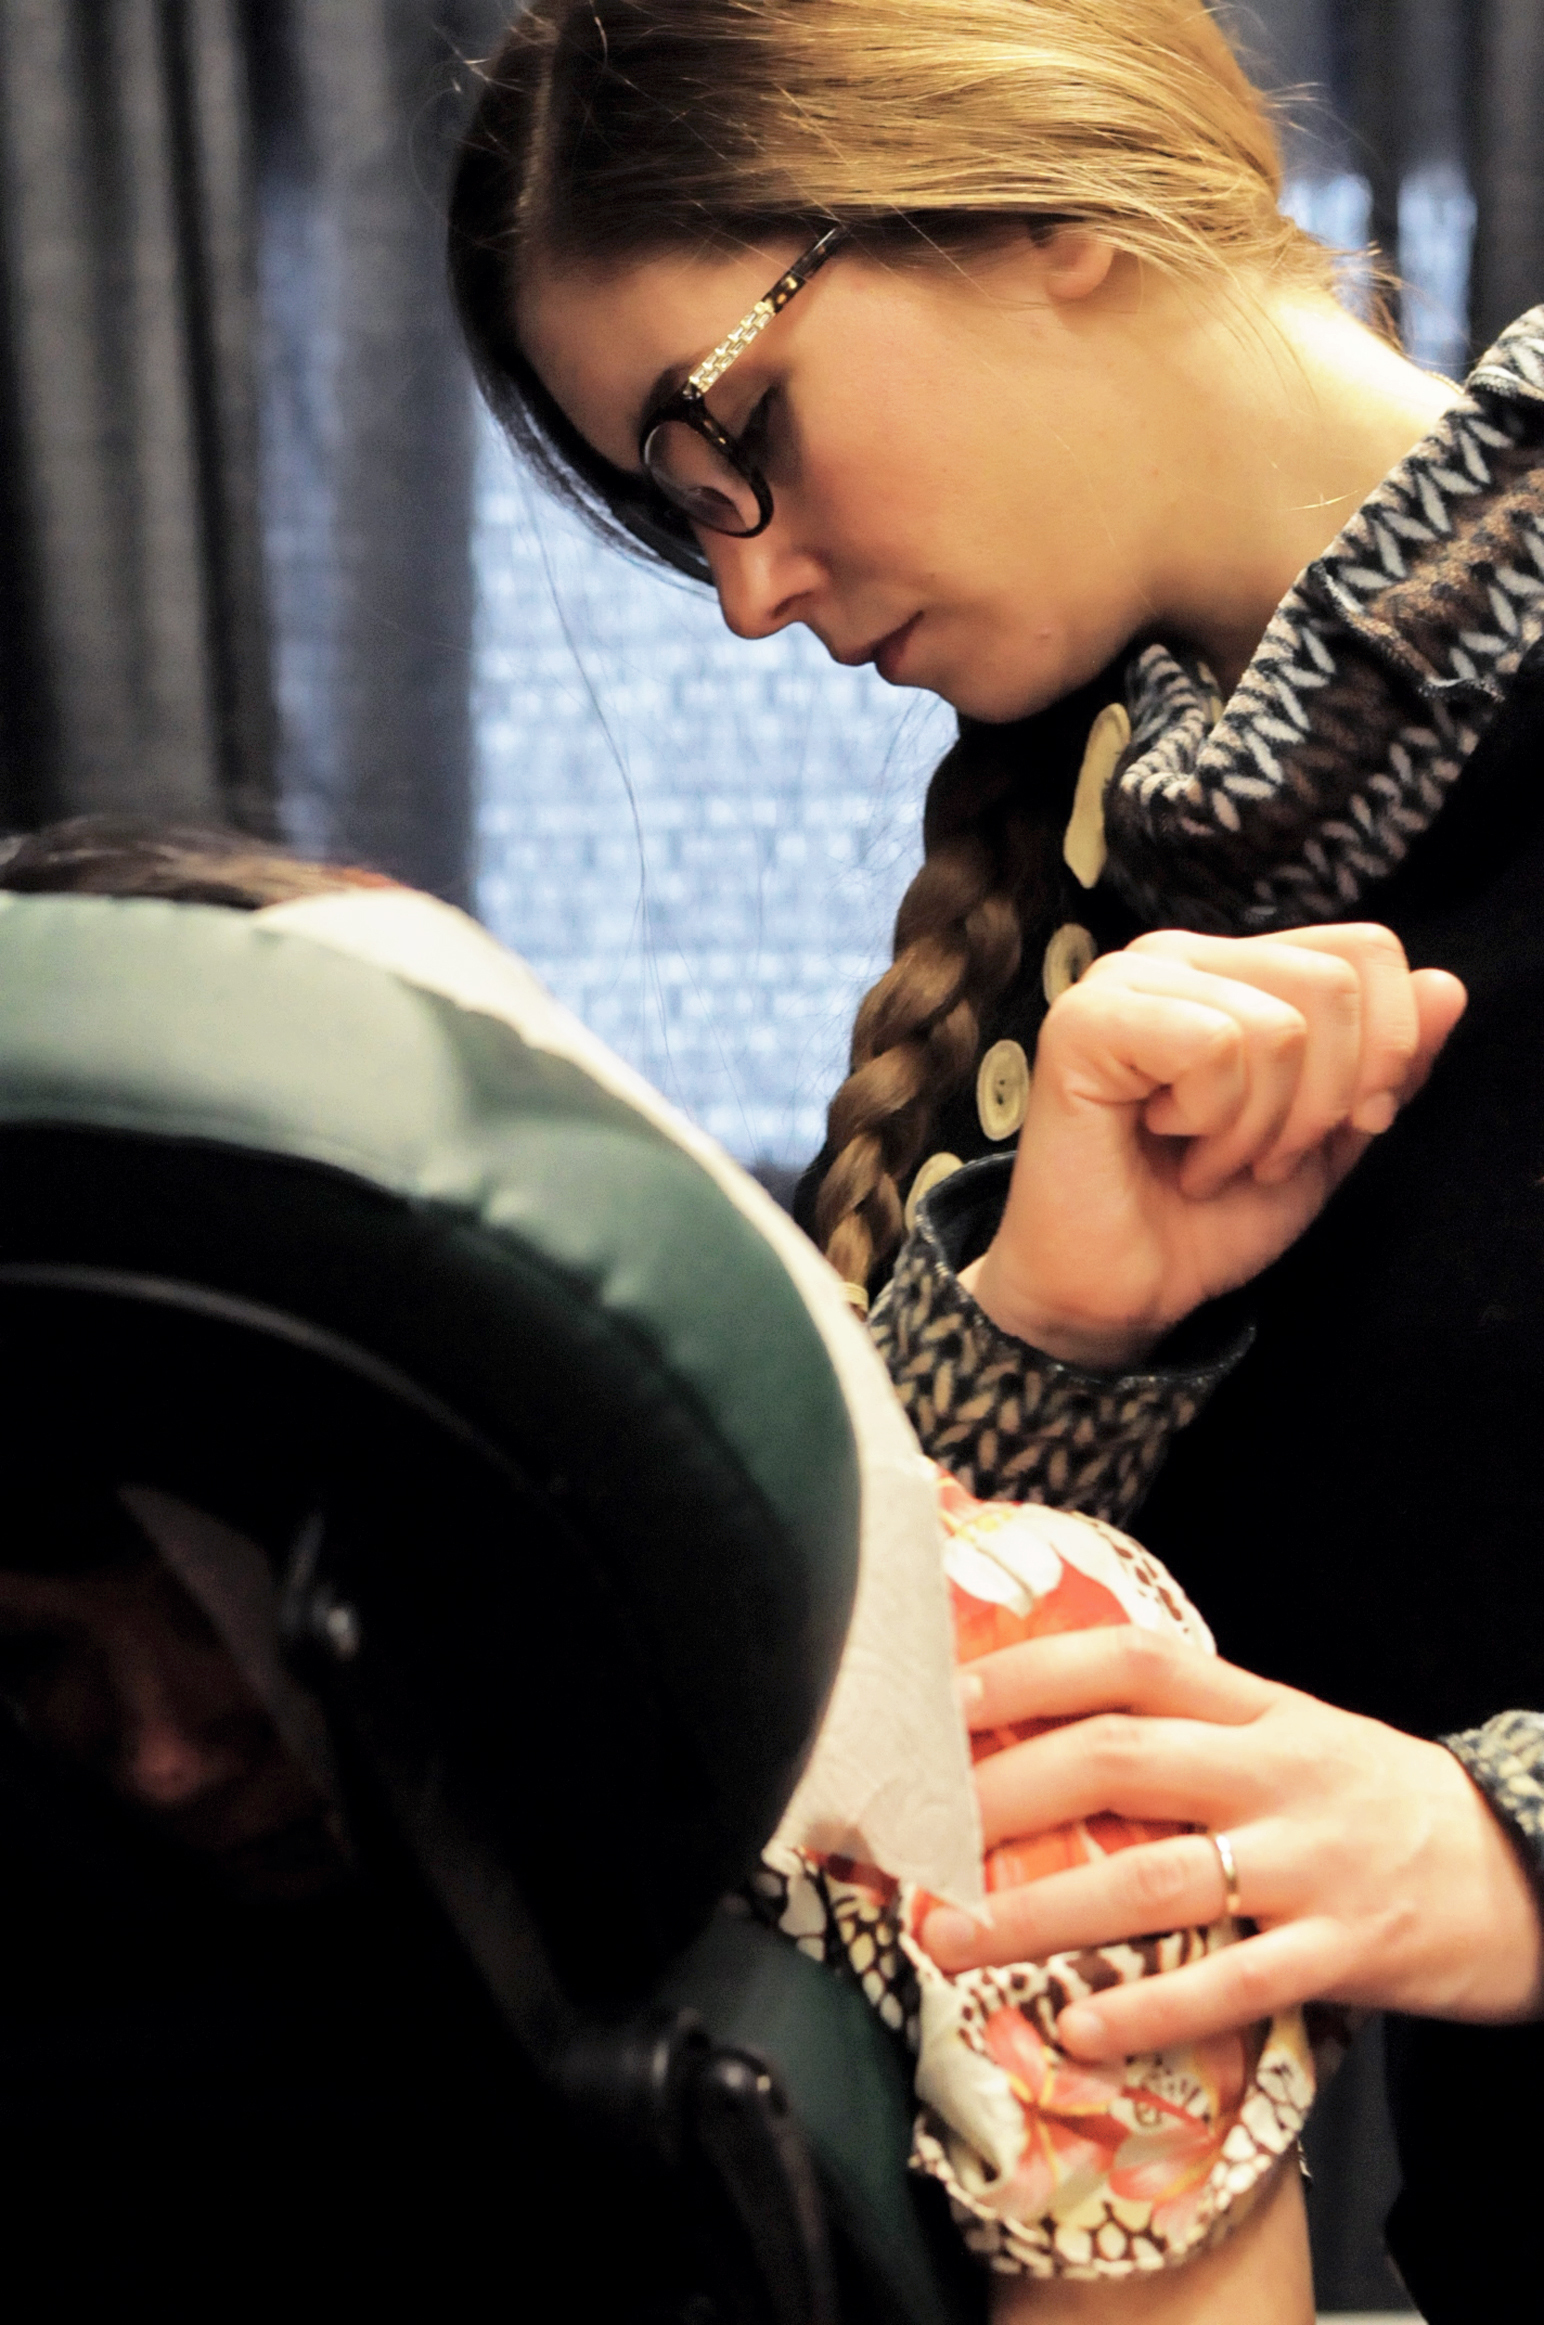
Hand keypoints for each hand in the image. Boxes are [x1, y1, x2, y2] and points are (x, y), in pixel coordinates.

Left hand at [920, 1628, 1543, 2059]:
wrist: (1525, 1865)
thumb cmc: (1376, 1799)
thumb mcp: (1291, 1733)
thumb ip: (1189, 1724)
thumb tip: (1052, 1722)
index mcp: (1259, 1708)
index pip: (1131, 1662)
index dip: (1032, 1673)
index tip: (944, 1700)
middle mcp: (1275, 1774)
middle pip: (1119, 1760)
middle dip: (1002, 1796)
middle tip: (913, 1834)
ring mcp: (1308, 1863)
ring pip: (1154, 1877)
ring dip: (1039, 1912)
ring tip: (950, 1938)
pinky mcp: (1345, 1952)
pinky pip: (1230, 1984)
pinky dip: (1147, 2010)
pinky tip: (1076, 2031)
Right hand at [964, 926, 1466, 1366]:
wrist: (1120, 1293)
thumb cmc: (1206, 1216)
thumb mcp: (1328, 1140)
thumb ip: (1388, 1068)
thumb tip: (1446, 988)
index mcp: (1236, 968)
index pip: (1365, 952)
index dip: (1387, 1050)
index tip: (1342, 1129)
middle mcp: (1180, 956)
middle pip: (1332, 984)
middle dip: (1322, 1103)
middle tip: (1259, 1158)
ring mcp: (1125, 980)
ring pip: (1277, 1026)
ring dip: (1258, 1127)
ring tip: (1206, 1159)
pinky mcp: (1084, 1022)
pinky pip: (1214, 1046)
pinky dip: (1211, 1121)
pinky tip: (1167, 1143)